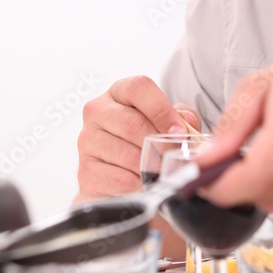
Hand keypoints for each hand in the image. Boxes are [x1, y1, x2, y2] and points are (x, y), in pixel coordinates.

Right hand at [76, 75, 200, 200]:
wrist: (118, 179)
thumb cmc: (145, 143)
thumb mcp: (165, 123)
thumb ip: (180, 117)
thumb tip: (187, 120)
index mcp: (118, 93)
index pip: (139, 88)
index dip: (163, 110)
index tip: (180, 132)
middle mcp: (97, 111)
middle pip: (132, 123)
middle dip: (160, 144)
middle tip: (175, 157)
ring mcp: (87, 141)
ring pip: (127, 154)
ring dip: (151, 167)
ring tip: (163, 171)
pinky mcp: (85, 171)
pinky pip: (120, 179)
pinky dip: (139, 184)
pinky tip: (146, 184)